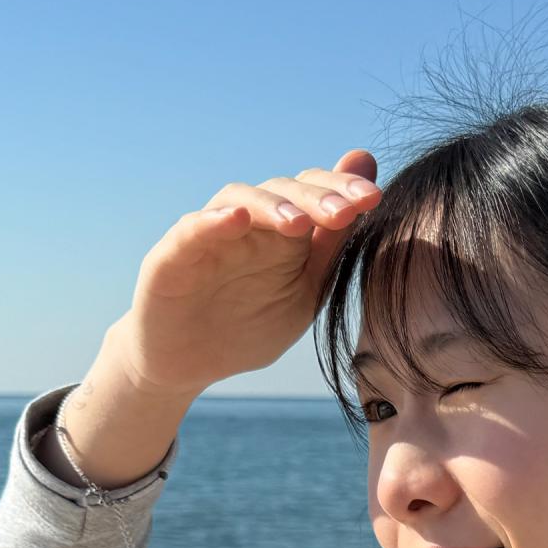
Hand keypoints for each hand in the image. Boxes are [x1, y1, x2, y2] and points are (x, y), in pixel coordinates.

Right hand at [113, 148, 384, 400]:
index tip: (375, 198)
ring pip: (240, 199)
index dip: (343, 190)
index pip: (314, 194)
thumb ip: (334, 244)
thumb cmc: (246, 327)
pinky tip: (238, 219)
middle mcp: (247, 223)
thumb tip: (372, 181)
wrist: (186, 365)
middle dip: (317, 197)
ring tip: (299, 222)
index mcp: (282, 231)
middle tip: (346, 209)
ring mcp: (210, 234)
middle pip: (283, 190)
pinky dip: (214, 220)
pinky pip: (193, 229)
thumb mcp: (304, 291)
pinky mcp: (173, 255)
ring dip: (272, 205)